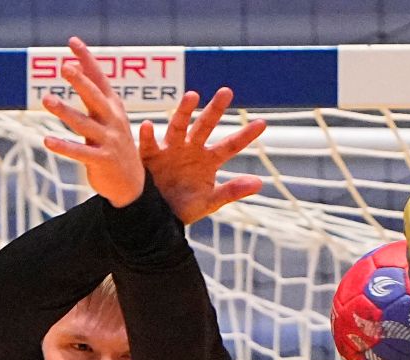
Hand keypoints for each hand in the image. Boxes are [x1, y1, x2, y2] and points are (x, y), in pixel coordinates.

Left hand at [41, 37, 144, 208]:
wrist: (132, 184)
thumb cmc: (114, 144)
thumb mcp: (108, 116)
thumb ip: (93, 93)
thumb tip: (76, 65)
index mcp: (113, 107)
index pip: (99, 79)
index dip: (87, 59)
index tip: (72, 42)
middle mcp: (113, 121)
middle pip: (95, 98)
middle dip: (80, 82)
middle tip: (64, 67)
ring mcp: (109, 141)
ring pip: (84, 124)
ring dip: (65, 111)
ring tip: (46, 99)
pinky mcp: (102, 161)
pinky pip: (80, 152)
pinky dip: (64, 146)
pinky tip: (47, 140)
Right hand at [138, 87, 265, 223]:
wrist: (157, 217)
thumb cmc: (185, 207)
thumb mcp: (210, 201)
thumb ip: (232, 191)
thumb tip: (259, 183)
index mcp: (208, 160)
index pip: (230, 145)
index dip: (245, 135)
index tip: (262, 123)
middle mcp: (191, 149)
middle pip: (205, 126)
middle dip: (215, 109)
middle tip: (226, 91)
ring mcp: (171, 150)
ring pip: (178, 127)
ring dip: (184, 111)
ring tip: (192, 96)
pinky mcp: (150, 157)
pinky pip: (148, 144)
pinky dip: (147, 135)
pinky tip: (148, 125)